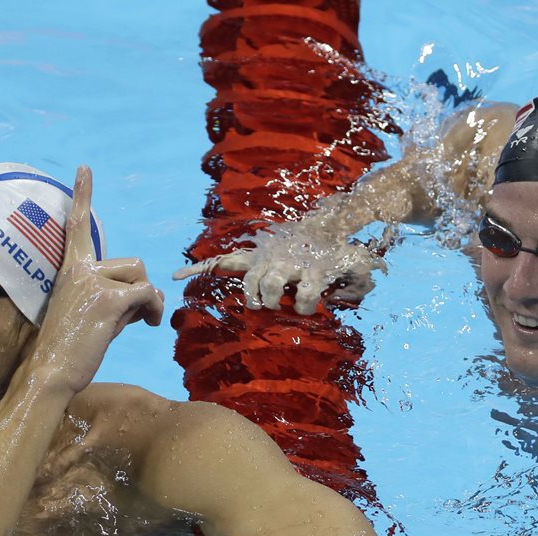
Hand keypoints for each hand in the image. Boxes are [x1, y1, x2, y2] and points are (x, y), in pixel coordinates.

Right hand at [32, 166, 164, 392]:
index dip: (82, 196)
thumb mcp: (93, 315)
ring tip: (137, 322)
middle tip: (131, 316)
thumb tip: (152, 297)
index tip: (85, 168)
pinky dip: (154, 310)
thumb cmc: (71, 350)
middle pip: (132, 264)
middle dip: (139, 289)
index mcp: (70, 271)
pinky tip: (149, 325)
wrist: (50, 372)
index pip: (76, 227)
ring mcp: (93, 282)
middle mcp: (79, 270)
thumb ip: (117, 297)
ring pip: (141, 279)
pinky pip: (146, 294)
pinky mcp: (108, 299)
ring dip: (147, 302)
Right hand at [173, 222, 391, 314]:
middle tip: (273, 304)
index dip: (307, 303)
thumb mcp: (358, 265)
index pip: (306, 291)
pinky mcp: (254, 258)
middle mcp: (285, 263)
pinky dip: (200, 269)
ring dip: (251, 293)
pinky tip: (177, 277)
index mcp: (310, 267)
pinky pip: (224, 262)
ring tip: (256, 302)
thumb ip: (361, 281)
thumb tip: (355, 292)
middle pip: (273, 283)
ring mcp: (267, 260)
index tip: (307, 307)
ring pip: (251, 279)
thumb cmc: (339, 253)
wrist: (324, 225)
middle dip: (272, 296)